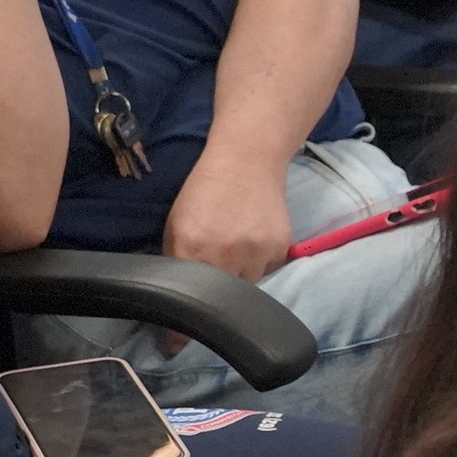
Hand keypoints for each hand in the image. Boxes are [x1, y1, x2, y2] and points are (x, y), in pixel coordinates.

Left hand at [163, 149, 292, 283]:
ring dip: (243, 271)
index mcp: (193, 247)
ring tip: (240, 246)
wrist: (246, 163)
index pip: (193, 292)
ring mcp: (255, 253)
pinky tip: (256, 238)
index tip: (196, 289)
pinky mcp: (279, 249)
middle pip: (223, 291)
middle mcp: (225, 254)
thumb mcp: (177, 223)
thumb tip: (184, 288)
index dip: (194, 294)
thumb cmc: (205, 191)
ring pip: (249, 282)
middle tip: (219, 259)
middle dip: (220, 280)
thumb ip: (179, 257)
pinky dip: (262, 259)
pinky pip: (269, 268)